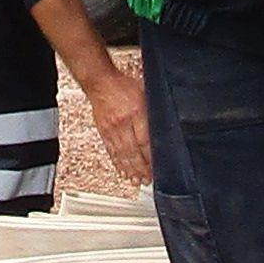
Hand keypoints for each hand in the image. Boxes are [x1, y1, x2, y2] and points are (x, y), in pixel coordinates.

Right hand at [86, 62, 150, 185]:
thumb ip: (152, 112)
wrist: (100, 81)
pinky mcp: (103, 132)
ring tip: (136, 181)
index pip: (145, 141)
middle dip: (141, 169)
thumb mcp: (145, 94)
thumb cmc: (123, 85)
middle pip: (133, 152)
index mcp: (136, 112)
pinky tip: (122, 170)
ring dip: (129, 170)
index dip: (151, 158)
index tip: (157, 168)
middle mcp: (123, 123)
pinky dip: (117, 163)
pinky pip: (111, 151)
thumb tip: (163, 127)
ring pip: (121, 154)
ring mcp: (111, 129)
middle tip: (147, 180)